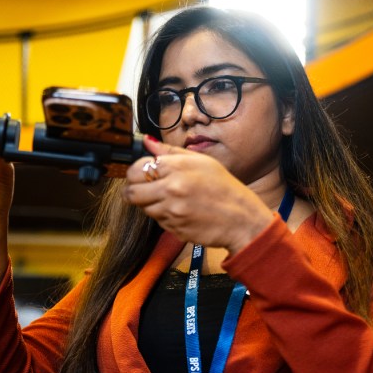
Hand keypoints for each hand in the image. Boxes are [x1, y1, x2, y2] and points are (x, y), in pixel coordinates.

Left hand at [124, 138, 274, 253]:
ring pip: (143, 208)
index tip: (142, 175)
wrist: (241, 218)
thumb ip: (170, 151)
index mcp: (176, 167)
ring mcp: (171, 211)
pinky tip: (181, 211)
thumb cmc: (223, 187)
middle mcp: (170, 188)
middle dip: (135, 191)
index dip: (135, 173)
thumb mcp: (201, 161)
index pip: (135, 169)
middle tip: (146, 190)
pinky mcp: (173, 228)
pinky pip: (158, 222)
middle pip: (131, 192)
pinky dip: (164, 217)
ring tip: (171, 200)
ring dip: (151, 205)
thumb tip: (147, 143)